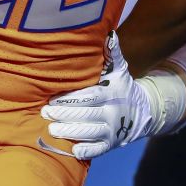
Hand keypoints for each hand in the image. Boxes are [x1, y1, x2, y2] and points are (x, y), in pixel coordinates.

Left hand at [40, 32, 157, 159]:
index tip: (52, 98)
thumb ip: (112, 53)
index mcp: (110, 94)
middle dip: (64, 115)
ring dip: (70, 132)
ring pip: (89, 133)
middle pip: (86, 115)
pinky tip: (71, 150)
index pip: (89, 97)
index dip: (71, 99)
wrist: (140, 111)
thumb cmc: (120, 86)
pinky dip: (85, 151)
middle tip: (46, 112)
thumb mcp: (118, 69)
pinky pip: (97, 150)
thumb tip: (109, 34)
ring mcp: (110, 131)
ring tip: (52, 129)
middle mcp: (111, 113)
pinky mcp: (109, 145)